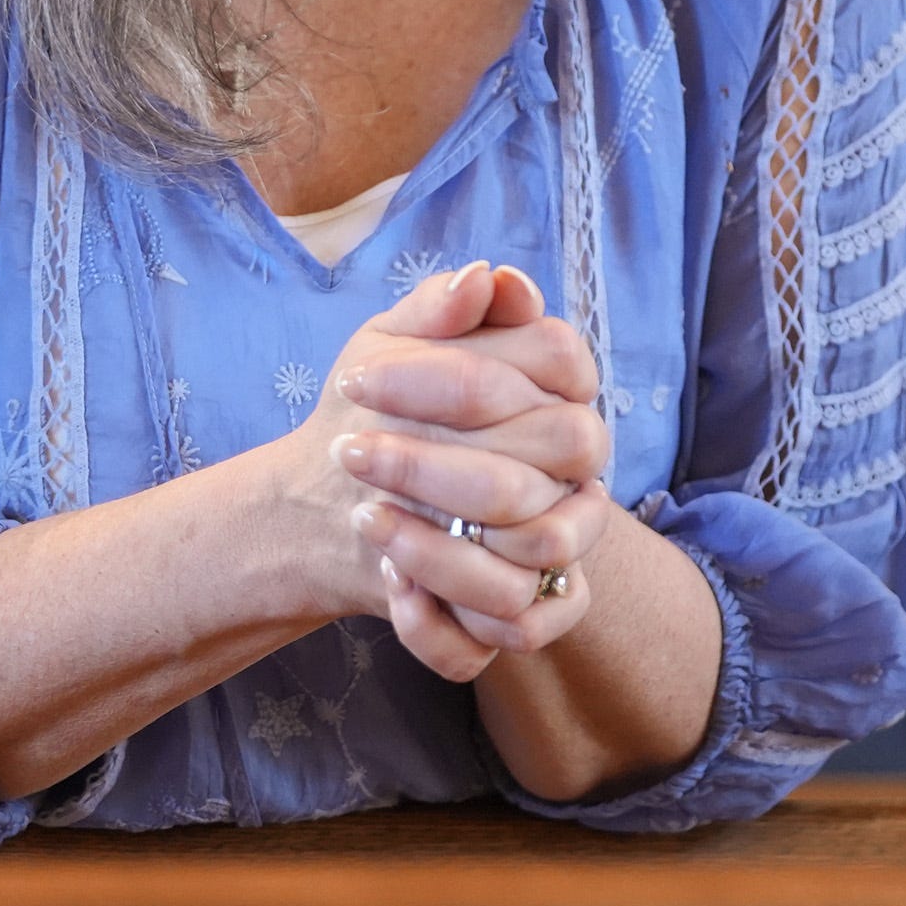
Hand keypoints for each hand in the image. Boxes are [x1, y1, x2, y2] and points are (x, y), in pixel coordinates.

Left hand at [268, 265, 587, 614]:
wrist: (331, 500)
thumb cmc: (377, 409)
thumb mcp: (388, 343)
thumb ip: (437, 307)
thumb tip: (489, 277)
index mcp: (556, 395)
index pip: (552, 366)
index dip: (447, 376)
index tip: (357, 380)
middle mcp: (574, 473)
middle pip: (543, 464)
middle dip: (432, 465)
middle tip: (349, 455)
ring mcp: (559, 549)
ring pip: (535, 553)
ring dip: (438, 545)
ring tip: (365, 519)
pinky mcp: (530, 615)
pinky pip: (513, 628)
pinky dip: (441, 616)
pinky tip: (391, 584)